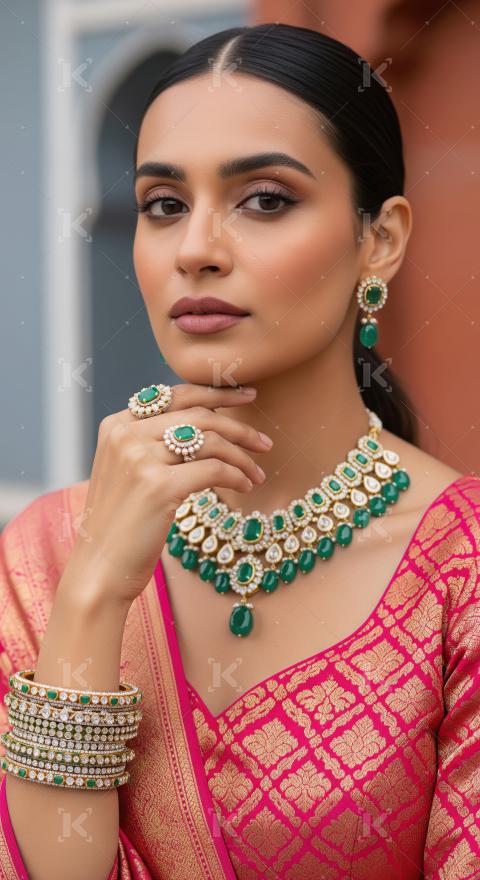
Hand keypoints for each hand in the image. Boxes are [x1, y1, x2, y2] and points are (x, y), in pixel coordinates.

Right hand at [62, 384, 271, 607]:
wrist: (100, 568)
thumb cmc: (122, 523)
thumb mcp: (127, 471)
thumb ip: (153, 443)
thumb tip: (207, 424)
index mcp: (117, 425)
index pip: (176, 395)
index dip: (216, 394)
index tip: (246, 396)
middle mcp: (126, 435)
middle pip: (199, 416)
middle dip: (239, 426)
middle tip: (265, 442)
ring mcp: (141, 458)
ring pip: (211, 442)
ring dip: (243, 457)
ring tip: (258, 474)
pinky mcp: (160, 485)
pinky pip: (215, 470)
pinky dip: (237, 476)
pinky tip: (245, 486)